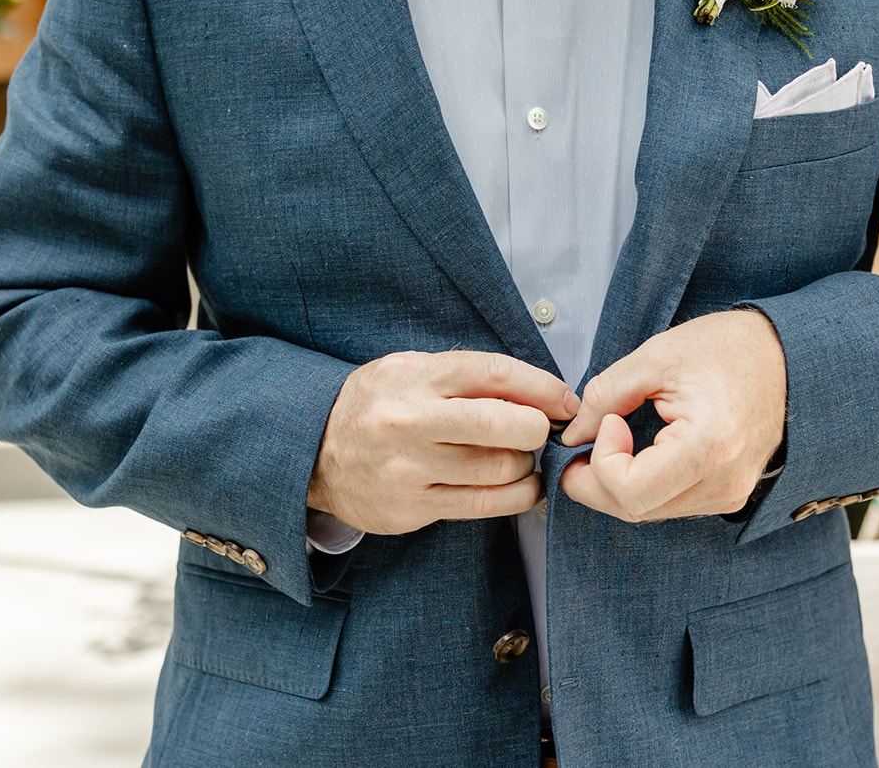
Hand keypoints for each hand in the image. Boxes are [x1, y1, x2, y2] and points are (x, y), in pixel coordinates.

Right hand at [309, 350, 577, 534]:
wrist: (313, 452)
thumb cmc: (377, 405)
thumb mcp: (411, 370)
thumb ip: (467, 376)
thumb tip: (542, 391)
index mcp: (414, 377)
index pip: (495, 375)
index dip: (543, 388)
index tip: (565, 400)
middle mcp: (410, 421)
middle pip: (504, 425)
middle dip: (537, 429)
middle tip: (541, 431)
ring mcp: (410, 469)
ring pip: (500, 468)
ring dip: (526, 464)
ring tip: (521, 457)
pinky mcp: (413, 508)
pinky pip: (485, 505)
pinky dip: (518, 495)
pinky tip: (522, 485)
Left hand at [559, 310, 785, 521]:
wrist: (786, 356)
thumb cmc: (730, 349)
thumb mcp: (656, 357)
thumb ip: (605, 396)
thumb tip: (573, 434)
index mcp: (709, 446)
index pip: (631, 491)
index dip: (602, 462)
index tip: (608, 422)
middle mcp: (723, 482)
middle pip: (635, 509)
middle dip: (594, 483)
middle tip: (576, 450)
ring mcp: (729, 493)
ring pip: (649, 512)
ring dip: (617, 485)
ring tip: (611, 442)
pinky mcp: (729, 494)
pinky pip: (670, 504)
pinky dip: (642, 485)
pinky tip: (637, 454)